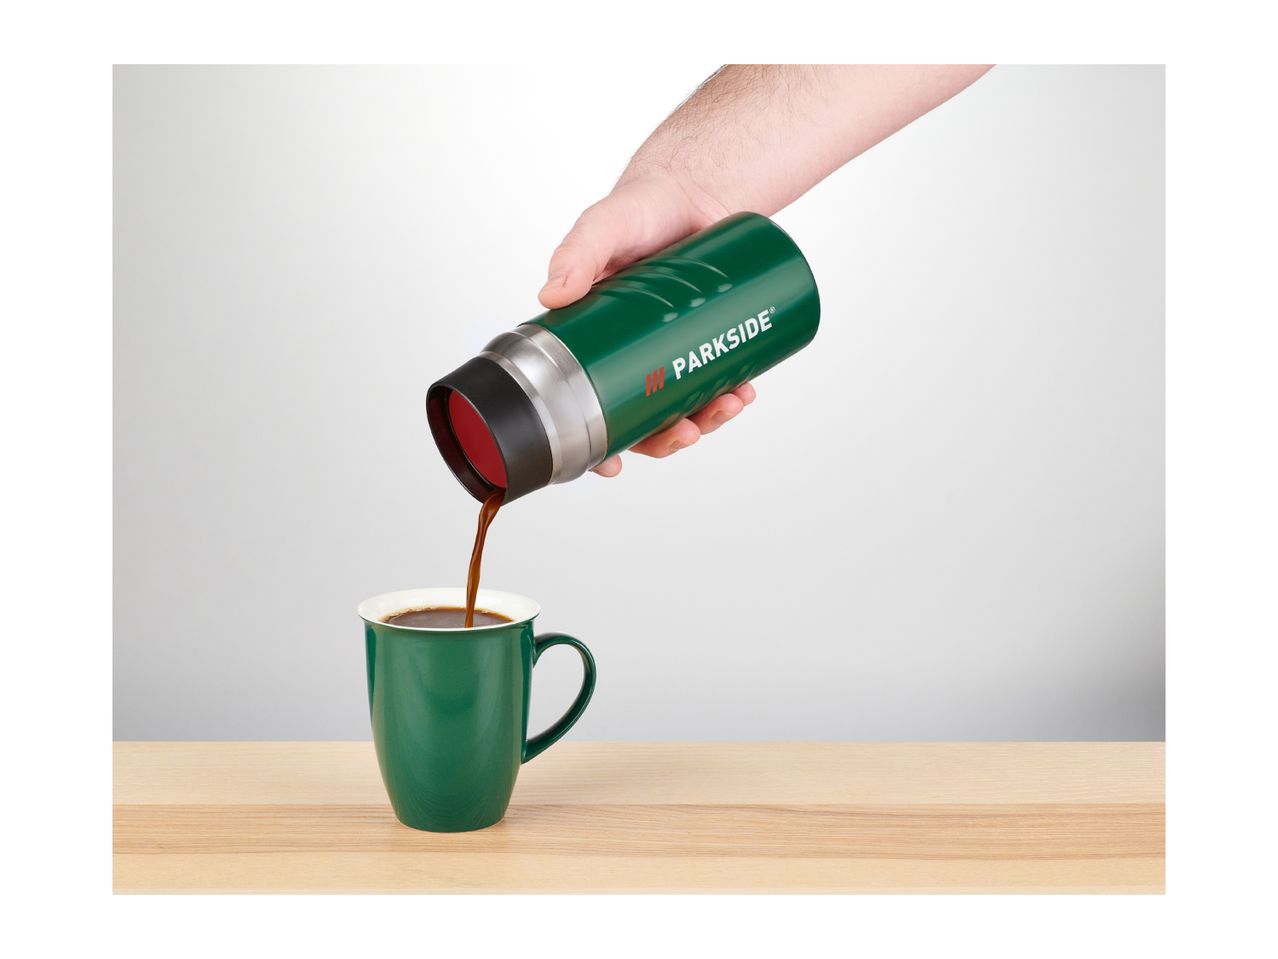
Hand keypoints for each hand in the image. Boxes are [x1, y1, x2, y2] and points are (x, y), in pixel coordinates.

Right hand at [538, 171, 755, 476]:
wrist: (698, 188)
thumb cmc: (641, 207)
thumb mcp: (605, 226)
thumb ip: (578, 251)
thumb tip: (550, 294)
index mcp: (589, 340)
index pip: (583, 403)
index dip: (595, 443)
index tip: (611, 466)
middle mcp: (625, 351)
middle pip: (638, 416)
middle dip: (665, 436)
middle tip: (689, 430)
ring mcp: (666, 348)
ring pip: (680, 403)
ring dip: (704, 419)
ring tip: (730, 405)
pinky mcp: (702, 337)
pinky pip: (711, 379)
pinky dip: (728, 393)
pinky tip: (745, 392)